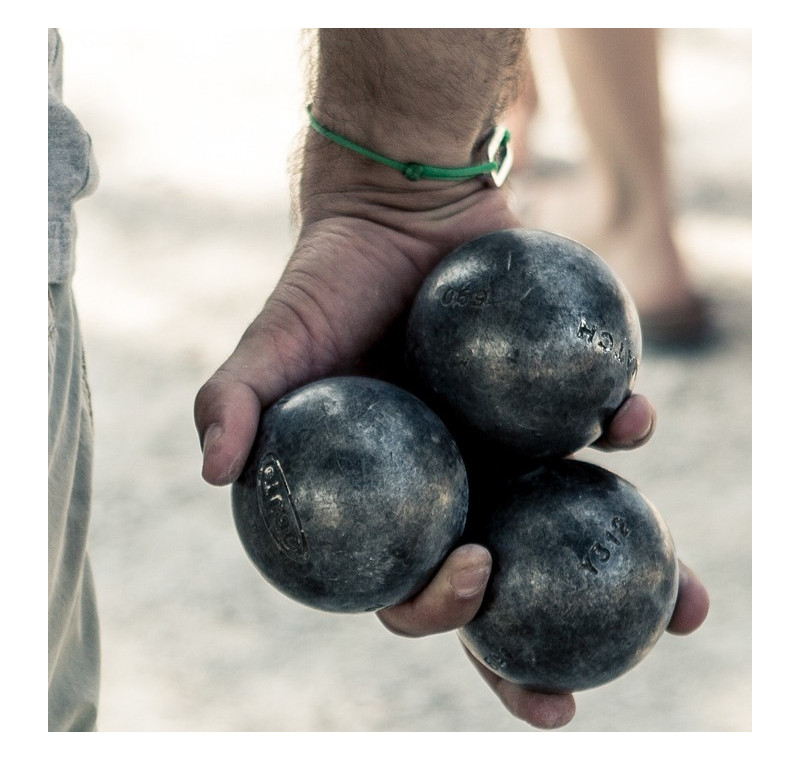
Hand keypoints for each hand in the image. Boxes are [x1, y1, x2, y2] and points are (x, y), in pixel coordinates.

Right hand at [193, 158, 668, 730]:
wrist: (392, 213)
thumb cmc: (329, 284)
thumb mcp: (272, 341)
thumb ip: (233, 402)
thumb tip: (211, 471)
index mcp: (398, 503)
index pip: (412, 586)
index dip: (439, 611)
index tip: (474, 578)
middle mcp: (462, 487)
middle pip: (507, 588)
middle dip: (539, 656)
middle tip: (577, 695)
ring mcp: (515, 447)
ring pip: (576, 525)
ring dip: (639, 569)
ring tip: (688, 607)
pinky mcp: (556, 397)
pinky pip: (599, 426)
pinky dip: (621, 427)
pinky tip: (630, 421)